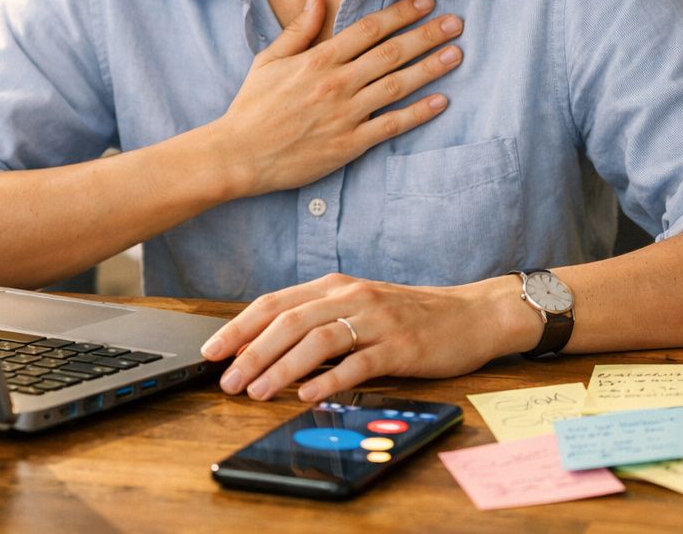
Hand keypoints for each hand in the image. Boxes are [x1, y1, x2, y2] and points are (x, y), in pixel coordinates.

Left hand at [200, 273, 531, 401]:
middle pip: (290, 321)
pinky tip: (307, 395)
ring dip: (281, 367)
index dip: (240, 327)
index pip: (276, 303)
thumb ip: (319, 320)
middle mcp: (353, 297)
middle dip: (252, 352)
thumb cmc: (410, 315)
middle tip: (227, 380)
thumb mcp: (359, 307)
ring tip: (256, 391)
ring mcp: (377, 320)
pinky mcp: (400, 346)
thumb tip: (266, 347)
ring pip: (318, 340)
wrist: (470, 315)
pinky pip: (358, 363)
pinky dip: (328, 379)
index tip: (212, 351)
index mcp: (336, 286)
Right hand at [211, 0, 462, 197]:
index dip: (400, 13)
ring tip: (456, 54)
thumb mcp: (269, 60)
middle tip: (456, 22)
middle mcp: (336, 83)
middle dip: (426, 35)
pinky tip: (441, 102)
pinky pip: (391, 126)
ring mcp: (345, 114)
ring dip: (430, 68)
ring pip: (397, 85)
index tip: (426, 2)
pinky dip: (418, 114)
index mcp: (318, 60)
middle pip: (391, 53)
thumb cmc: (253, 107)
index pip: (368, 29)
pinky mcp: (349, 144)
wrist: (239, 155)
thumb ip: (299, 29)